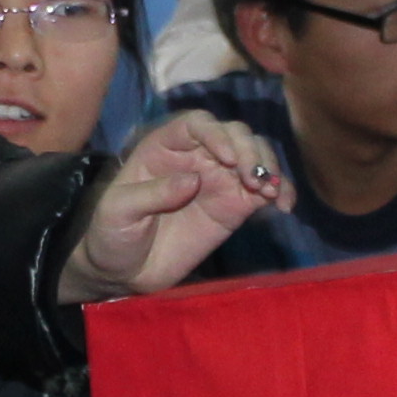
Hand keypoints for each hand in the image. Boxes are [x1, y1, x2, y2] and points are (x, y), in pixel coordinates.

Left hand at [56, 111, 289, 302]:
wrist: (125, 272)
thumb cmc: (112, 234)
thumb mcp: (118, 212)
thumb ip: (151, 194)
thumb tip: (193, 181)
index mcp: (165, 147)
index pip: (197, 124)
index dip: (216, 133)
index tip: (226, 158)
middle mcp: (197, 156)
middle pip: (234, 134)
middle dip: (249, 149)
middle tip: (252, 178)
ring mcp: (219, 179)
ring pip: (255, 155)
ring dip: (269, 166)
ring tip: (269, 191)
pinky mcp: (236, 205)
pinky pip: (266, 188)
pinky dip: (281, 190)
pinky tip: (284, 205)